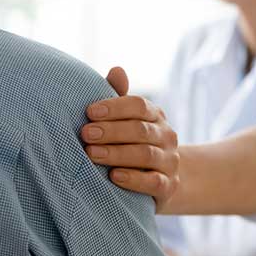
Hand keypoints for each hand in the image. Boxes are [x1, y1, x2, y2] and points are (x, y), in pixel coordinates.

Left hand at [82, 67, 179, 211]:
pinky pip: (154, 182)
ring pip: (146, 155)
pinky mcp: (169, 186)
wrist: (162, 179)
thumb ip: (119, 97)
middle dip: (111, 131)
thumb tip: (116, 69)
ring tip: (92, 153)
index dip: (115, 107)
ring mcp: (170, 161)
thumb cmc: (133, 144)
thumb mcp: (127, 120)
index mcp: (155, 116)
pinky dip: (134, 179)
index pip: (139, 105)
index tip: (89, 112)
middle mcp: (167, 136)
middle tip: (86, 134)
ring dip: (117, 153)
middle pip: (140, 130)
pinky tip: (114, 176)